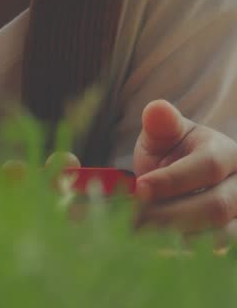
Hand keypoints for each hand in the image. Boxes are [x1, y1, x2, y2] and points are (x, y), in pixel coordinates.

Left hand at [133, 98, 236, 239]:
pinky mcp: (234, 238)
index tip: (139, 189)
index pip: (207, 166)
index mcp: (226, 152)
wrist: (182, 178)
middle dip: (172, 214)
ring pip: (220, 235)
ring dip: (178, 238)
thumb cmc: (173, 152)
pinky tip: (159, 249)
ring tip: (143, 236)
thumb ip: (160, 123)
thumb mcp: (164, 134)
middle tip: (135, 221)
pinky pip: (217, 253)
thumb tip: (157, 110)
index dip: (173, 179)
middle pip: (216, 206)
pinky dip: (187, 254)